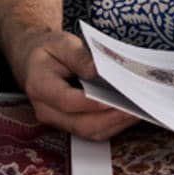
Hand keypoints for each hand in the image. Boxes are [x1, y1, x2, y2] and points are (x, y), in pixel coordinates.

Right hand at [10, 31, 138, 140]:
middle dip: (111, 118)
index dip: (90, 103)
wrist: (34, 62)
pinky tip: (130, 113)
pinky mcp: (69, 124)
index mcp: (39, 86)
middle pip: (81, 124)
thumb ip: (78, 55)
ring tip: (139, 111)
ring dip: (116, 124)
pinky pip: (93, 131)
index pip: (66, 101)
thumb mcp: (60, 42)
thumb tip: (98, 71)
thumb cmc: (49, 50)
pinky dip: (113, 125)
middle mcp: (46, 110)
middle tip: (136, 108)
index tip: (113, 98)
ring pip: (89, 132)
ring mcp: (57, 121)